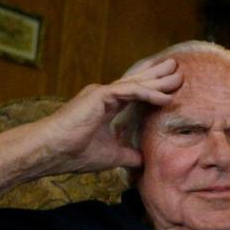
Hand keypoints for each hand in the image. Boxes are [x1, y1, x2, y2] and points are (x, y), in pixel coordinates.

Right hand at [31, 57, 182, 172]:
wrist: (51, 152)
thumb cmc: (75, 153)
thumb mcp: (112, 156)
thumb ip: (129, 155)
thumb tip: (144, 161)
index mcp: (106, 106)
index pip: (134, 93)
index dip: (153, 88)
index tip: (172, 86)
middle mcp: (104, 95)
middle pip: (137, 82)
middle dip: (158, 75)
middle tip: (178, 68)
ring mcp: (101, 93)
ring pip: (136, 84)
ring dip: (158, 80)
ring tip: (178, 75)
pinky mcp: (100, 95)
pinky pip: (130, 91)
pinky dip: (149, 93)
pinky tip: (166, 97)